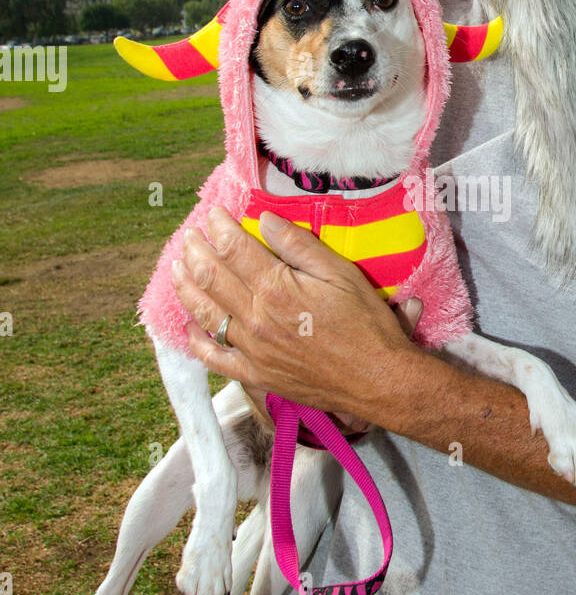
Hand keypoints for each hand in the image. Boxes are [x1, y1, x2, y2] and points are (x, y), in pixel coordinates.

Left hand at [171, 205, 424, 424]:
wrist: (378, 380)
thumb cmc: (366, 326)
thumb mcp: (341, 274)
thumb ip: (299, 246)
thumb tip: (265, 220)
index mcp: (277, 289)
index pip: (235, 249)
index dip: (219, 228)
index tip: (213, 214)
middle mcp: (256, 319)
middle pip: (212, 277)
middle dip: (197, 251)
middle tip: (190, 235)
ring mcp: (252, 350)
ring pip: (206, 313)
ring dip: (187, 287)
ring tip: (178, 268)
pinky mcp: (255, 375)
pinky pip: (215, 357)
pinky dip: (197, 340)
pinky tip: (190, 325)